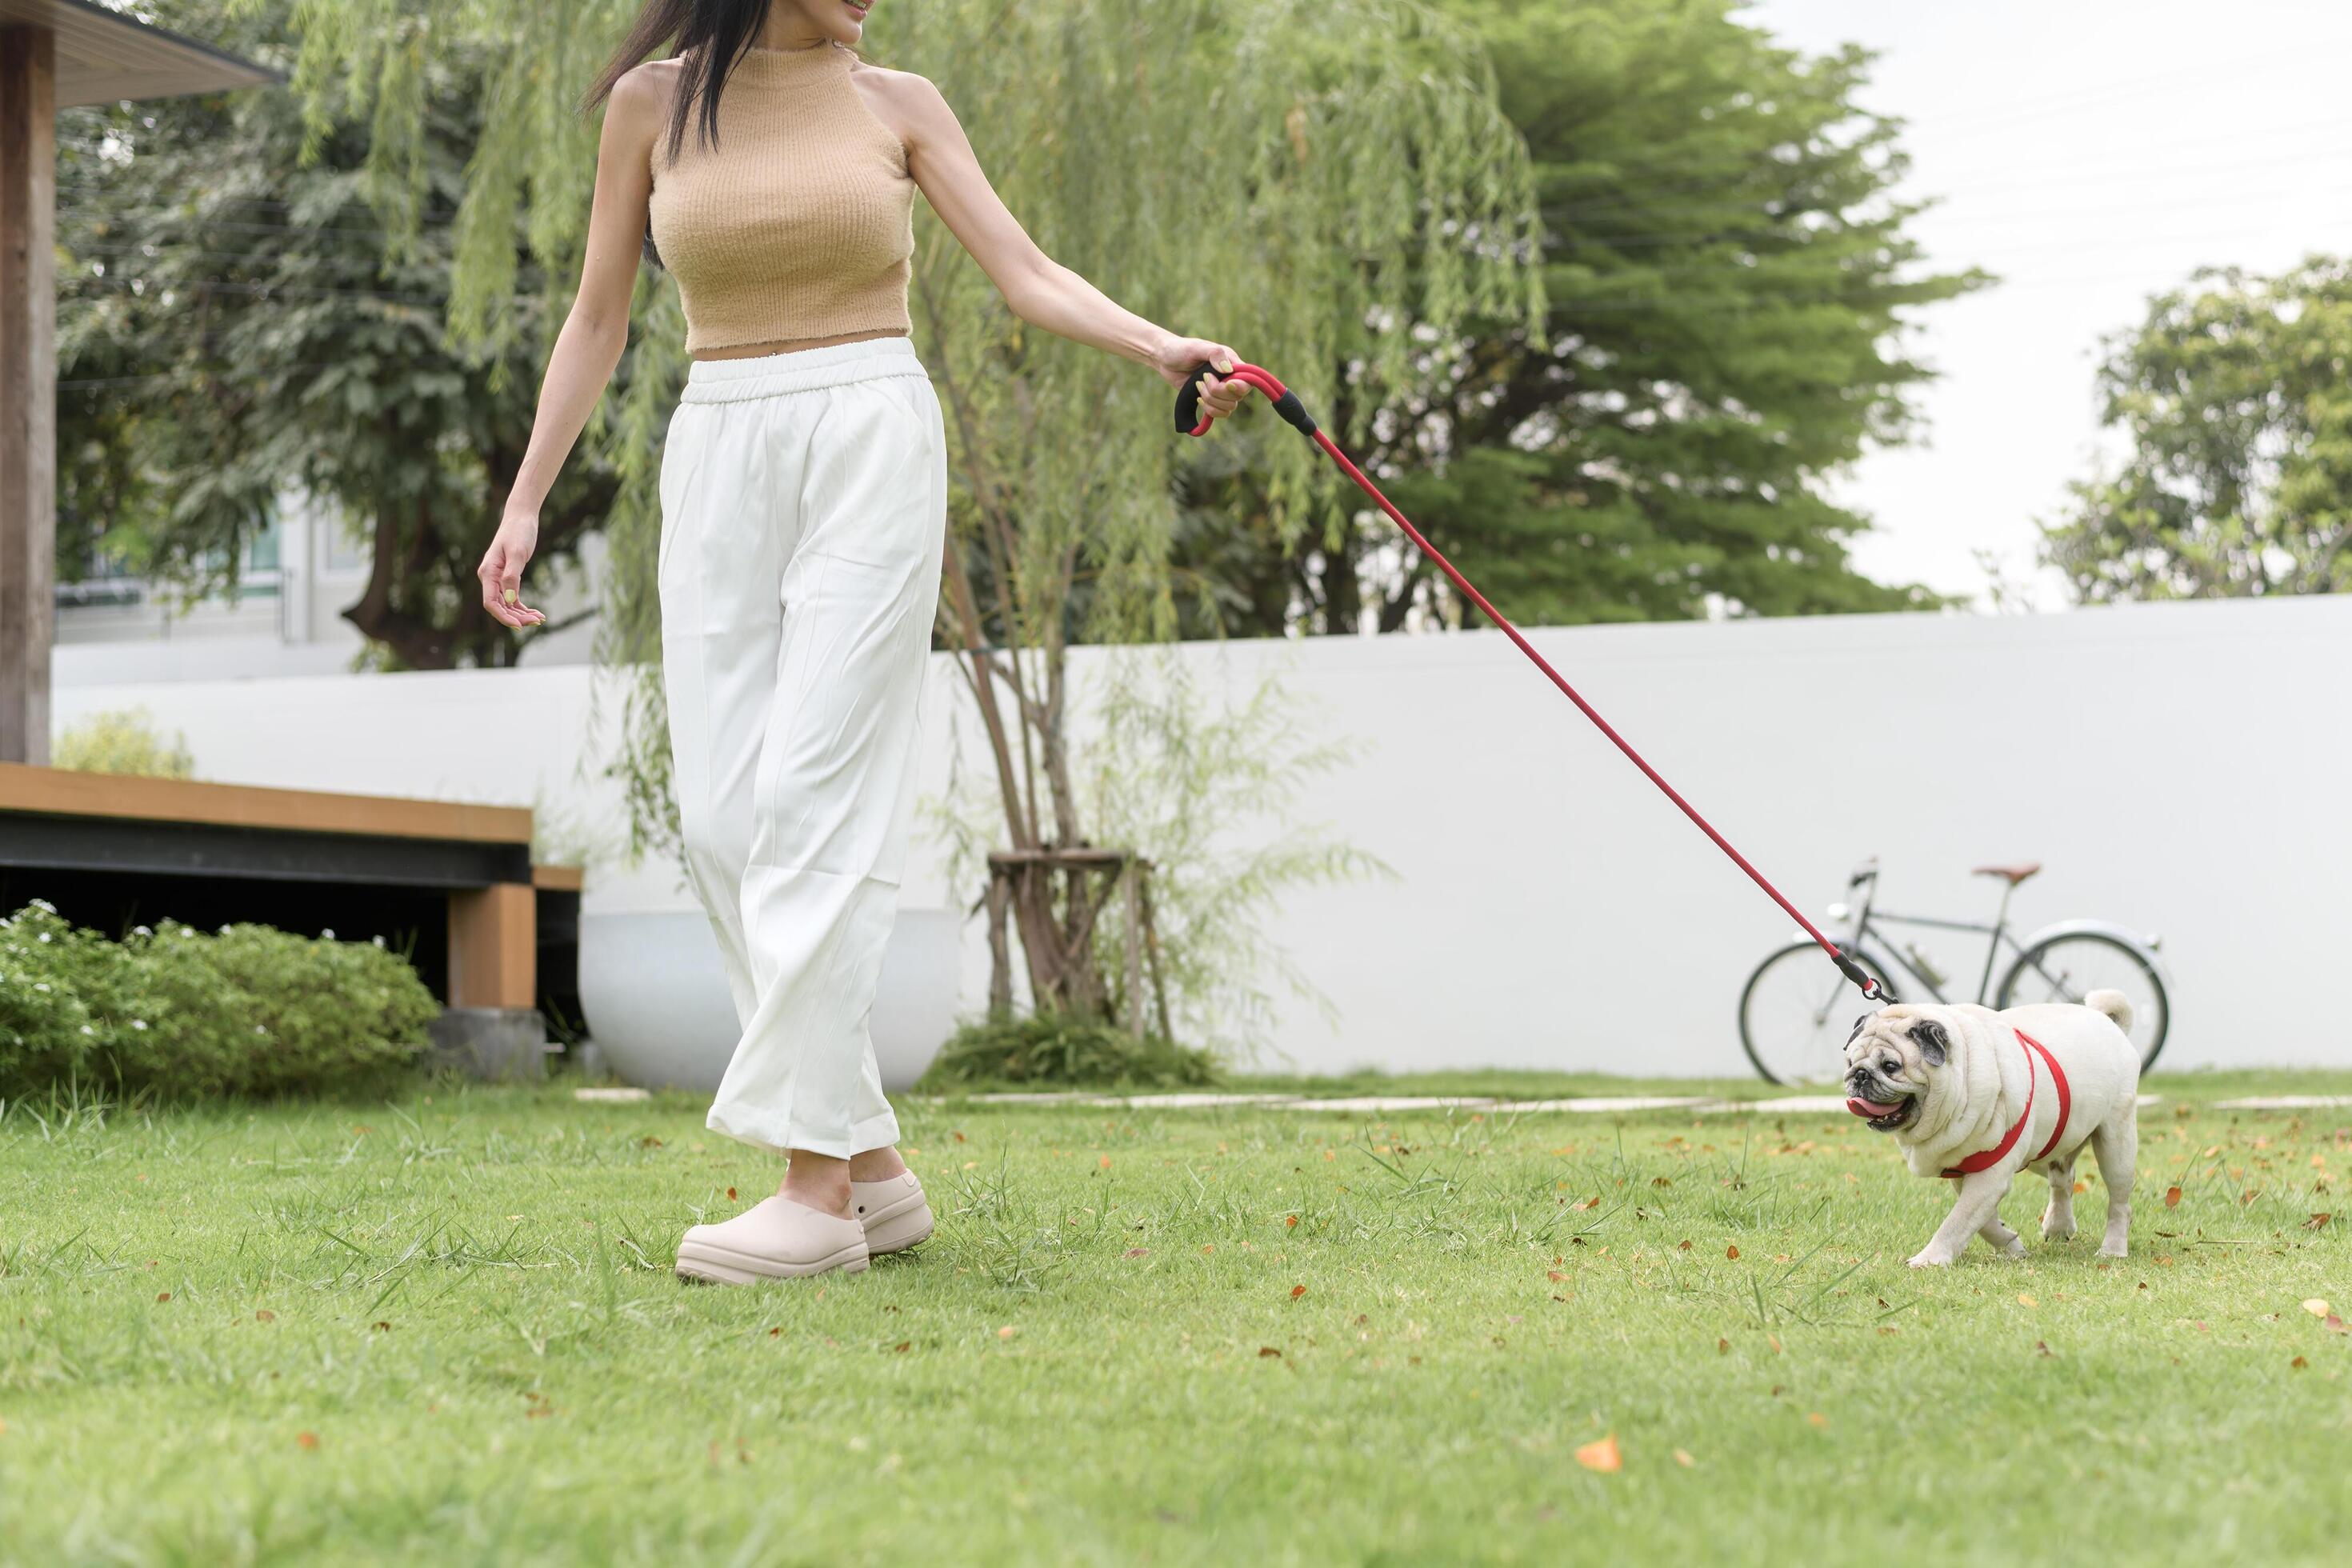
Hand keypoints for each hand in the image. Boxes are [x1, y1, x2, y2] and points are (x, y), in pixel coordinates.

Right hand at [479, 511, 546, 629]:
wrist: (521, 518)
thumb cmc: (519, 532)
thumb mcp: (518, 553)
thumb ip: (512, 576)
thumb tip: (509, 600)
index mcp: (487, 572)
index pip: (490, 603)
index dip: (503, 617)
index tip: (520, 625)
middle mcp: (489, 578)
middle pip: (500, 606)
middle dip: (517, 617)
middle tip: (538, 621)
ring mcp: (497, 579)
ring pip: (507, 604)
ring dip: (521, 614)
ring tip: (540, 618)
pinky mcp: (507, 577)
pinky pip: (513, 598)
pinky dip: (523, 607)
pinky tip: (537, 612)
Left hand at [1153, 335, 1255, 421]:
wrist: (1165, 359)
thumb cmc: (1181, 349)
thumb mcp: (1198, 348)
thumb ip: (1215, 354)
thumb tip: (1229, 370)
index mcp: (1232, 363)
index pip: (1247, 381)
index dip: (1239, 386)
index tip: (1226, 383)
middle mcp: (1230, 378)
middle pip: (1237, 397)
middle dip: (1218, 392)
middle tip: (1202, 379)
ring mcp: (1221, 391)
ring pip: (1228, 407)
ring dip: (1210, 400)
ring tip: (1197, 386)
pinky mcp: (1211, 400)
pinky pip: (1220, 413)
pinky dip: (1209, 410)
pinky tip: (1197, 398)